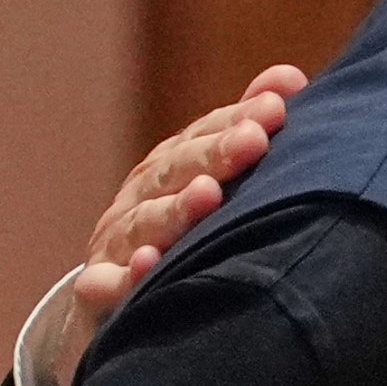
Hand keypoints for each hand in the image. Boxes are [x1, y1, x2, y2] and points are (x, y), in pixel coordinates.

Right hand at [27, 66, 306, 385]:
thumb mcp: (206, 179)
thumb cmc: (178, 233)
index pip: (203, 137)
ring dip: (174, 209)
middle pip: (176, 172)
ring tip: (207, 195)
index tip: (277, 107)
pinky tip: (147, 266)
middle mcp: (140, 199)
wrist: (108, 306)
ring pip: (143, 224)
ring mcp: (115, 245)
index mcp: (170, 170)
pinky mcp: (96, 294)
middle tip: (253, 139)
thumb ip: (243, 130)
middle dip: (214, 153)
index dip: (237, 119)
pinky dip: (122, 277)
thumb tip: (290, 80)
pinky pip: (105, 286)